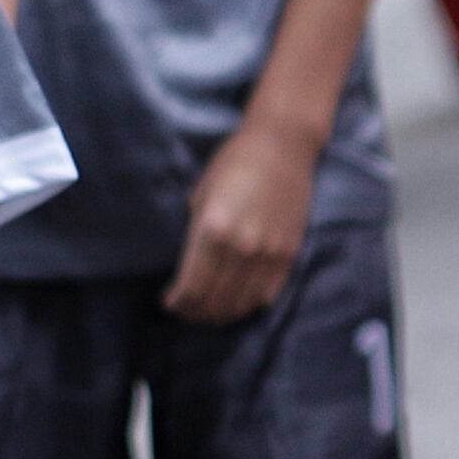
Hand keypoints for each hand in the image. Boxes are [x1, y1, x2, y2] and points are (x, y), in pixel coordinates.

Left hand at [162, 120, 317, 324]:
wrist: (283, 145)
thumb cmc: (235, 162)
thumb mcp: (202, 194)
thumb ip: (195, 233)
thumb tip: (189, 266)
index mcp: (213, 229)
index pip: (192, 285)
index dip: (179, 302)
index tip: (170, 303)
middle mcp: (241, 246)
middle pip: (215, 299)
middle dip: (196, 311)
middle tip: (187, 312)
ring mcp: (268, 253)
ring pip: (241, 303)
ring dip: (221, 313)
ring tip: (210, 312)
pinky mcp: (289, 254)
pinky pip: (267, 294)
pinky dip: (249, 305)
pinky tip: (237, 302)